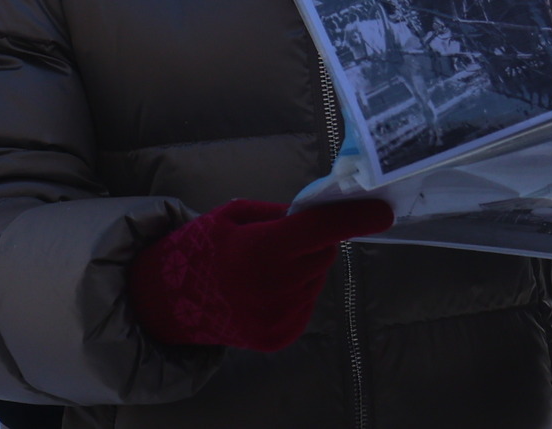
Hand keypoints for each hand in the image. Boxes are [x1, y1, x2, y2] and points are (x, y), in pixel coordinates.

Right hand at [128, 198, 393, 351]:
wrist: (168, 301)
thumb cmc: (202, 247)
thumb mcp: (233, 215)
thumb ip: (280, 215)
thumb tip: (324, 216)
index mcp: (255, 250)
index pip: (316, 230)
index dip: (352, 219)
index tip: (382, 212)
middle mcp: (269, 289)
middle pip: (322, 254)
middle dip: (314, 240)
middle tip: (284, 237)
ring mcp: (275, 318)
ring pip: (316, 278)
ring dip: (303, 267)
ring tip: (266, 267)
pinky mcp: (277, 337)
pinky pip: (306, 302)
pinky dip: (295, 290)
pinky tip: (265, 289)